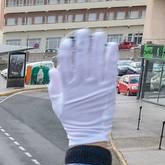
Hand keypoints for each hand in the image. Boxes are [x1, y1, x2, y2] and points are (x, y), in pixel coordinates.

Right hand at [49, 28, 117, 146]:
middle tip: (84, 31)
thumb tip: (54, 69)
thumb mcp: (57, 104)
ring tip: (99, 34)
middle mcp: (82, 84)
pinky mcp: (108, 88)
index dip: (67, 50)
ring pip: (97, 60)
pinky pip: (110, 69)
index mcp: (68, 87)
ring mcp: (96, 85)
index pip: (66, 63)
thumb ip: (54, 87)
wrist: (88, 133)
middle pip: (82, 58)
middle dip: (83, 43)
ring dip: (98, 45)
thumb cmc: (71, 118)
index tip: (68, 41)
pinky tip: (111, 46)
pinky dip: (111, 57)